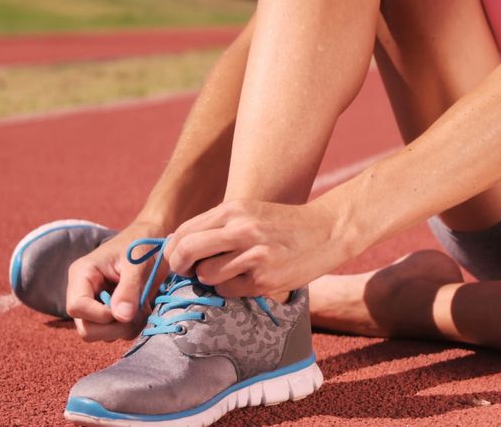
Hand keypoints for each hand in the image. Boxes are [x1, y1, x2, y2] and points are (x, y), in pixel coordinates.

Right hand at [65, 221, 164, 341]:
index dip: (99, 315)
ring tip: (143, 307)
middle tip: (138, 312)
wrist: (153, 241)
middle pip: (86, 329)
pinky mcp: (109, 314)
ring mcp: (95, 306)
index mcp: (82, 275)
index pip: (76, 307)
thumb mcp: (137, 264)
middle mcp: (84, 293)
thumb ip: (129, 289)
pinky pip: (115, 334)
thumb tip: (121, 317)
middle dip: (114, 327)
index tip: (124, 309)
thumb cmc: (142, 246)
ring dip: (126, 328)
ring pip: (101, 335)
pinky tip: (143, 310)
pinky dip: (131, 327)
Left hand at [165, 199, 350, 297]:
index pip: (184, 231)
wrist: (327, 231)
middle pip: (187, 252)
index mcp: (233, 209)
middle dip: (179, 266)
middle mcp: (241, 230)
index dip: (174, 250)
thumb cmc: (283, 224)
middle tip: (186, 272)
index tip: (177, 259)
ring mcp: (253, 256)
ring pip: (206, 275)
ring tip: (227, 272)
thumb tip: (177, 245)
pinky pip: (228, 290)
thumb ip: (217, 225)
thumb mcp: (249, 212)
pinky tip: (247, 278)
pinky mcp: (264, 279)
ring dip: (209, 279)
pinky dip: (231, 288)